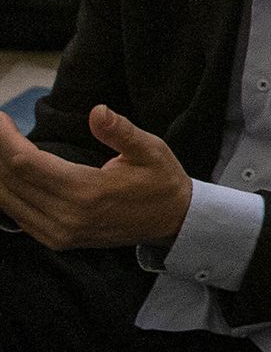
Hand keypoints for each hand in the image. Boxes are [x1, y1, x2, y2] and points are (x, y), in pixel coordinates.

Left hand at [0, 105, 192, 250]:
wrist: (172, 221)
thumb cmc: (161, 181)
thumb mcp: (151, 150)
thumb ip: (121, 131)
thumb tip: (98, 111)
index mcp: (87, 191)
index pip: (25, 162)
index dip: (5, 138)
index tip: (2, 118)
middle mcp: (67, 216)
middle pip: (10, 179)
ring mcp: (59, 232)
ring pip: (7, 200)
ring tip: (1, 147)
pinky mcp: (56, 240)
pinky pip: (16, 215)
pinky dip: (5, 193)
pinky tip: (6, 175)